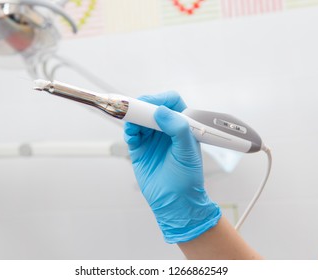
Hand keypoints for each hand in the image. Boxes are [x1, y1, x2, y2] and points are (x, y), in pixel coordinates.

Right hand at [124, 92, 220, 242]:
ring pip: (139, 118)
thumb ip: (178, 129)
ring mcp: (152, 138)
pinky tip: (132, 135)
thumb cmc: (187, 180)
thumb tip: (162, 111)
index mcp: (182, 126)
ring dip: (134, 118)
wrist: (175, 202)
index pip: (172, 102)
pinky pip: (131, 133)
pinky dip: (129, 130)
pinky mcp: (140, 148)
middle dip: (143, 106)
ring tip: (133, 125)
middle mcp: (166, 129)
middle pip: (152, 107)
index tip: (153, 106)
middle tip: (135, 109)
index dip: (161, 100)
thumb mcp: (187, 153)